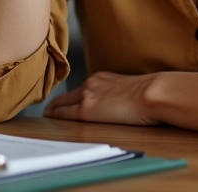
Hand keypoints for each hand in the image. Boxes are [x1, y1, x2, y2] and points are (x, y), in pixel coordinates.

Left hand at [43, 72, 160, 125]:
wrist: (150, 92)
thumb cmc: (148, 93)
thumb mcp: (128, 89)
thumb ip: (118, 94)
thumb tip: (119, 103)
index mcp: (102, 78)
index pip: (80, 89)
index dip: (69, 98)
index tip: (63, 104)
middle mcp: (91, 84)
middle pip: (66, 95)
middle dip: (55, 104)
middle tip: (48, 112)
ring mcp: (87, 95)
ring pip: (61, 103)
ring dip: (53, 111)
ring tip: (46, 117)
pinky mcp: (86, 110)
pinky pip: (63, 114)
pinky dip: (54, 117)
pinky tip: (48, 120)